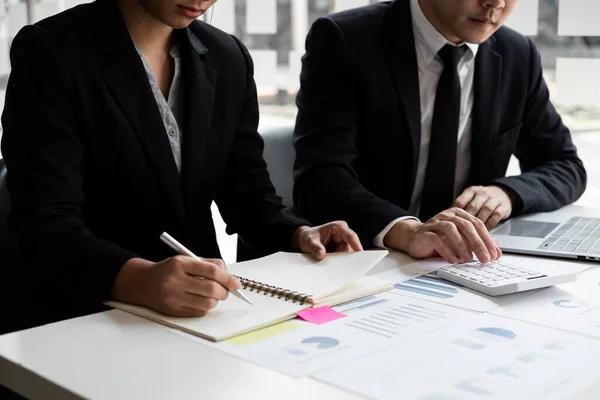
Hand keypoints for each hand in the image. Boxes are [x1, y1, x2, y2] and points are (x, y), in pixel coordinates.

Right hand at [112, 256, 241, 316]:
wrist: (144, 283)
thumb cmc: (170, 270)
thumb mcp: (187, 260)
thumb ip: (209, 265)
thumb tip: (231, 278)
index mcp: (179, 264)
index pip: (212, 271)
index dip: (228, 278)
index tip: (236, 283)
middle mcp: (174, 281)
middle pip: (211, 289)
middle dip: (225, 291)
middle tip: (226, 290)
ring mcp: (173, 298)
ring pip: (208, 304)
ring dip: (216, 300)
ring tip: (212, 295)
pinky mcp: (173, 311)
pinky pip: (199, 312)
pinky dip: (205, 307)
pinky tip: (200, 300)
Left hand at [293, 221, 362, 260]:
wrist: (304, 240)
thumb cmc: (308, 237)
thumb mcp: (309, 241)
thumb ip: (315, 247)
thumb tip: (321, 254)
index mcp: (338, 227)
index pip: (350, 236)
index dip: (356, 244)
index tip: (359, 252)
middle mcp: (344, 234)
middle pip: (351, 248)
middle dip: (346, 256)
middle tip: (338, 264)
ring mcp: (343, 243)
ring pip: (347, 255)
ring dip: (340, 260)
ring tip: (330, 261)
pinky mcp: (341, 250)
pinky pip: (344, 258)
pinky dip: (339, 262)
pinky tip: (332, 264)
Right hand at [383, 208, 501, 263]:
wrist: (415, 238)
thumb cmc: (440, 239)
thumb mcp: (462, 241)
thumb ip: (479, 244)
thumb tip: (496, 252)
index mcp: (459, 214)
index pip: (478, 224)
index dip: (487, 240)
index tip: (494, 254)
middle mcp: (448, 215)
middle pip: (466, 226)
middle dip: (478, 243)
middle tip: (484, 258)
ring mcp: (435, 222)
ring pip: (451, 229)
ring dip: (462, 245)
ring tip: (468, 259)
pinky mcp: (424, 232)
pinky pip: (436, 239)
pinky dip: (446, 250)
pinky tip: (452, 259)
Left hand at [453, 185, 514, 229]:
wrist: (503, 193)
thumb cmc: (482, 200)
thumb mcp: (471, 199)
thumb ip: (461, 209)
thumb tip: (448, 223)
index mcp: (471, 191)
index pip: (460, 201)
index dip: (454, 214)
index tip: (451, 225)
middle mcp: (482, 194)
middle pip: (472, 207)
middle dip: (466, 221)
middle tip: (461, 233)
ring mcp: (494, 199)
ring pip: (485, 211)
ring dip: (479, 224)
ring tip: (473, 235)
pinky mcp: (504, 206)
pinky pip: (496, 216)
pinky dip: (490, 225)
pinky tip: (484, 232)